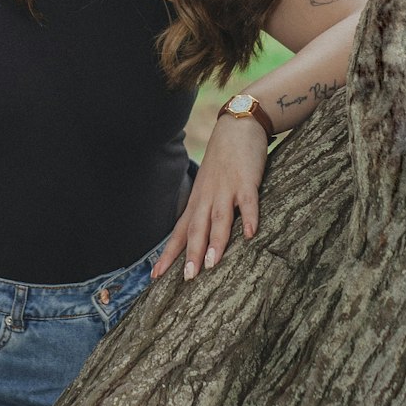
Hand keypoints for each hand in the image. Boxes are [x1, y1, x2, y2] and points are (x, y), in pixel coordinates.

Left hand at [152, 114, 269, 281]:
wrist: (236, 128)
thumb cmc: (223, 162)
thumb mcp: (208, 187)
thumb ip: (205, 211)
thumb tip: (200, 239)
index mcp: (197, 202)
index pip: (180, 233)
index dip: (168, 254)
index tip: (155, 276)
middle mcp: (207, 197)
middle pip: (197, 229)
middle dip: (191, 254)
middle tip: (188, 278)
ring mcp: (227, 189)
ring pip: (219, 218)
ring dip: (215, 241)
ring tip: (212, 264)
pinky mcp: (247, 181)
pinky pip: (248, 202)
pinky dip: (249, 217)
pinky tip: (251, 234)